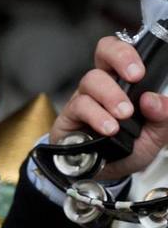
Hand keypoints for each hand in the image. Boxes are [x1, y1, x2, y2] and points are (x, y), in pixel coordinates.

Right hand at [51, 36, 167, 180]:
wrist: (105, 174)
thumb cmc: (128, 148)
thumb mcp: (156, 135)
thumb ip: (164, 117)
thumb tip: (154, 100)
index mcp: (124, 82)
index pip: (121, 52)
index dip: (128, 52)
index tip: (140, 72)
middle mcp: (103, 85)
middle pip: (104, 52)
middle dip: (121, 58)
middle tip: (135, 77)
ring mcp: (84, 99)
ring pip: (92, 80)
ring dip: (111, 96)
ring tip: (123, 116)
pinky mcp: (69, 117)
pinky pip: (80, 106)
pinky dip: (97, 116)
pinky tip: (108, 128)